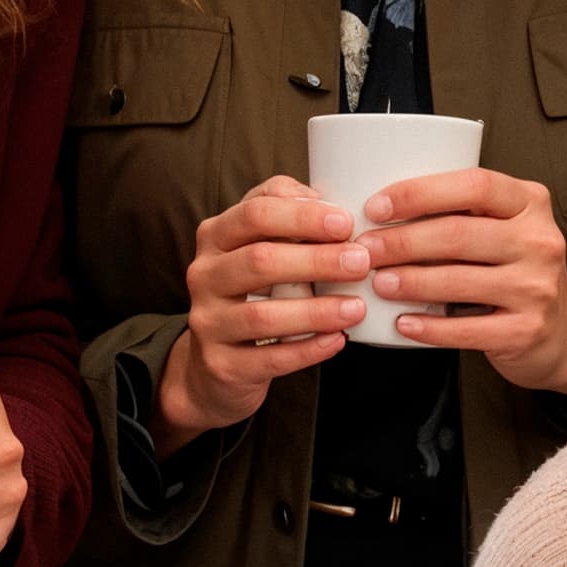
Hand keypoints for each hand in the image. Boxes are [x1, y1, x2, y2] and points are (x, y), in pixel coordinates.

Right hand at [161, 176, 366, 439]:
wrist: (216, 360)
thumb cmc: (253, 290)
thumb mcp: (261, 244)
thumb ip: (286, 214)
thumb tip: (326, 202)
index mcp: (216, 236)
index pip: (254, 213)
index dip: (302, 216)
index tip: (346, 223)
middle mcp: (204, 275)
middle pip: (259, 261)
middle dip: (316, 260)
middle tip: (361, 262)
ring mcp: (207, 322)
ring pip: (262, 315)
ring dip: (316, 310)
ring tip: (357, 308)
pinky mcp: (220, 364)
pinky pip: (268, 359)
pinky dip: (307, 350)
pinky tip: (338, 340)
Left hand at [360, 165, 566, 401]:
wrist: (564, 330)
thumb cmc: (517, 269)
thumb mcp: (505, 228)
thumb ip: (463, 212)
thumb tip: (382, 208)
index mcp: (530, 203)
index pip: (474, 185)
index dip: (420, 193)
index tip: (378, 206)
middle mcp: (540, 241)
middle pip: (458, 234)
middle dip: (402, 242)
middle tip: (365, 249)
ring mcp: (537, 287)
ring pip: (458, 281)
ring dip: (409, 282)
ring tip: (378, 283)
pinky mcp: (527, 330)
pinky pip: (466, 329)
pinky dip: (429, 327)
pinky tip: (403, 323)